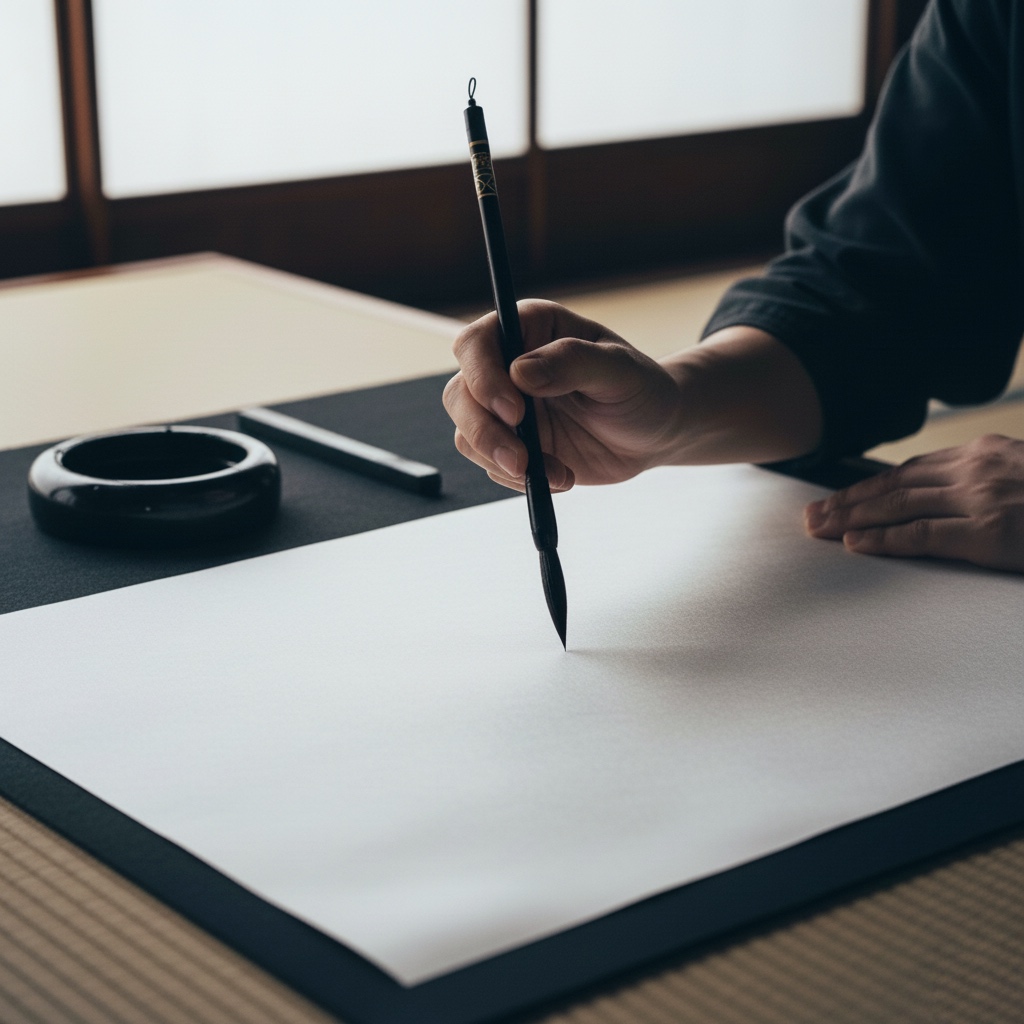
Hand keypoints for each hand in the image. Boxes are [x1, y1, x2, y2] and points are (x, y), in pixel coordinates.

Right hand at [443, 300, 683, 491]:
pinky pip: (491, 464)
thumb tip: (521, 372)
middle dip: (484, 431)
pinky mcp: (511, 444)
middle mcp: (507, 366)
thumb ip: (573, 362)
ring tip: (556, 473)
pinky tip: (560, 476)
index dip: (483, 377)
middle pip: (459, 394)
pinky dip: (519, 478)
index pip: (475, 344)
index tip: (515, 412)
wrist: (655, 433)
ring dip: (503, 461)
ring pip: (467, 433)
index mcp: (529, 330)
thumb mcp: (620, 370)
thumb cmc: (643, 389)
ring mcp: (505, 408)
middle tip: (522, 460)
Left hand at [805, 434, 1023, 571]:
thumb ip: (989, 478)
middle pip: (896, 483)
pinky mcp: (989, 532)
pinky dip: (883, 538)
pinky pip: (921, 534)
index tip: (842, 497)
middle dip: (849, 500)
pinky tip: (854, 543)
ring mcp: (980, 498)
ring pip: (898, 504)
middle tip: (813, 512)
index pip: (913, 469)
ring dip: (851, 517)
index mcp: (985, 451)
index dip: (871, 485)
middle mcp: (975, 468)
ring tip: (820, 527)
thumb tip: (953, 496)